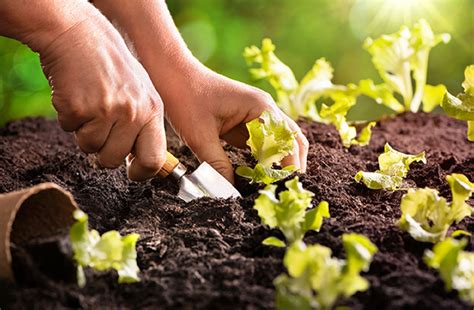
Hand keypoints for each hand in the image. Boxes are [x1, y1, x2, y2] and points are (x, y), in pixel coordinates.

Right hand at [39, 16, 166, 180]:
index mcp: (152, 110)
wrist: (79, 35)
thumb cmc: (111, 66)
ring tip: (89, 106)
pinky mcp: (79, 108)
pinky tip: (76, 96)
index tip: (132, 172)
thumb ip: (144, 124)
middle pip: (114, 161)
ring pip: (90, 149)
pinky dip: (69, 119)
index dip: (141, 172)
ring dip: (84, 133)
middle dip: (103, 154)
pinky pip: (70, 131)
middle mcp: (133, 113)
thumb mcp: (141, 91)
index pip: (154, 159)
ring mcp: (107, 111)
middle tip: (100, 130)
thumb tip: (146, 161)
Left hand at [164, 66, 308, 182]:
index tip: (281, 189)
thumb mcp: (200, 137)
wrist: (171, 74)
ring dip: (276, 163)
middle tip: (282, 191)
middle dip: (290, 166)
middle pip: (291, 140)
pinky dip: (261, 160)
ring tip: (270, 187)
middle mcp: (264, 110)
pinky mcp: (243, 121)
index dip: (289, 167)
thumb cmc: (185, 97)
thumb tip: (228, 193)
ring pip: (277, 143)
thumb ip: (217, 166)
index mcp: (261, 108)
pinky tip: (254, 176)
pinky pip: (259, 143)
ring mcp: (255, 115)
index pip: (288, 142)